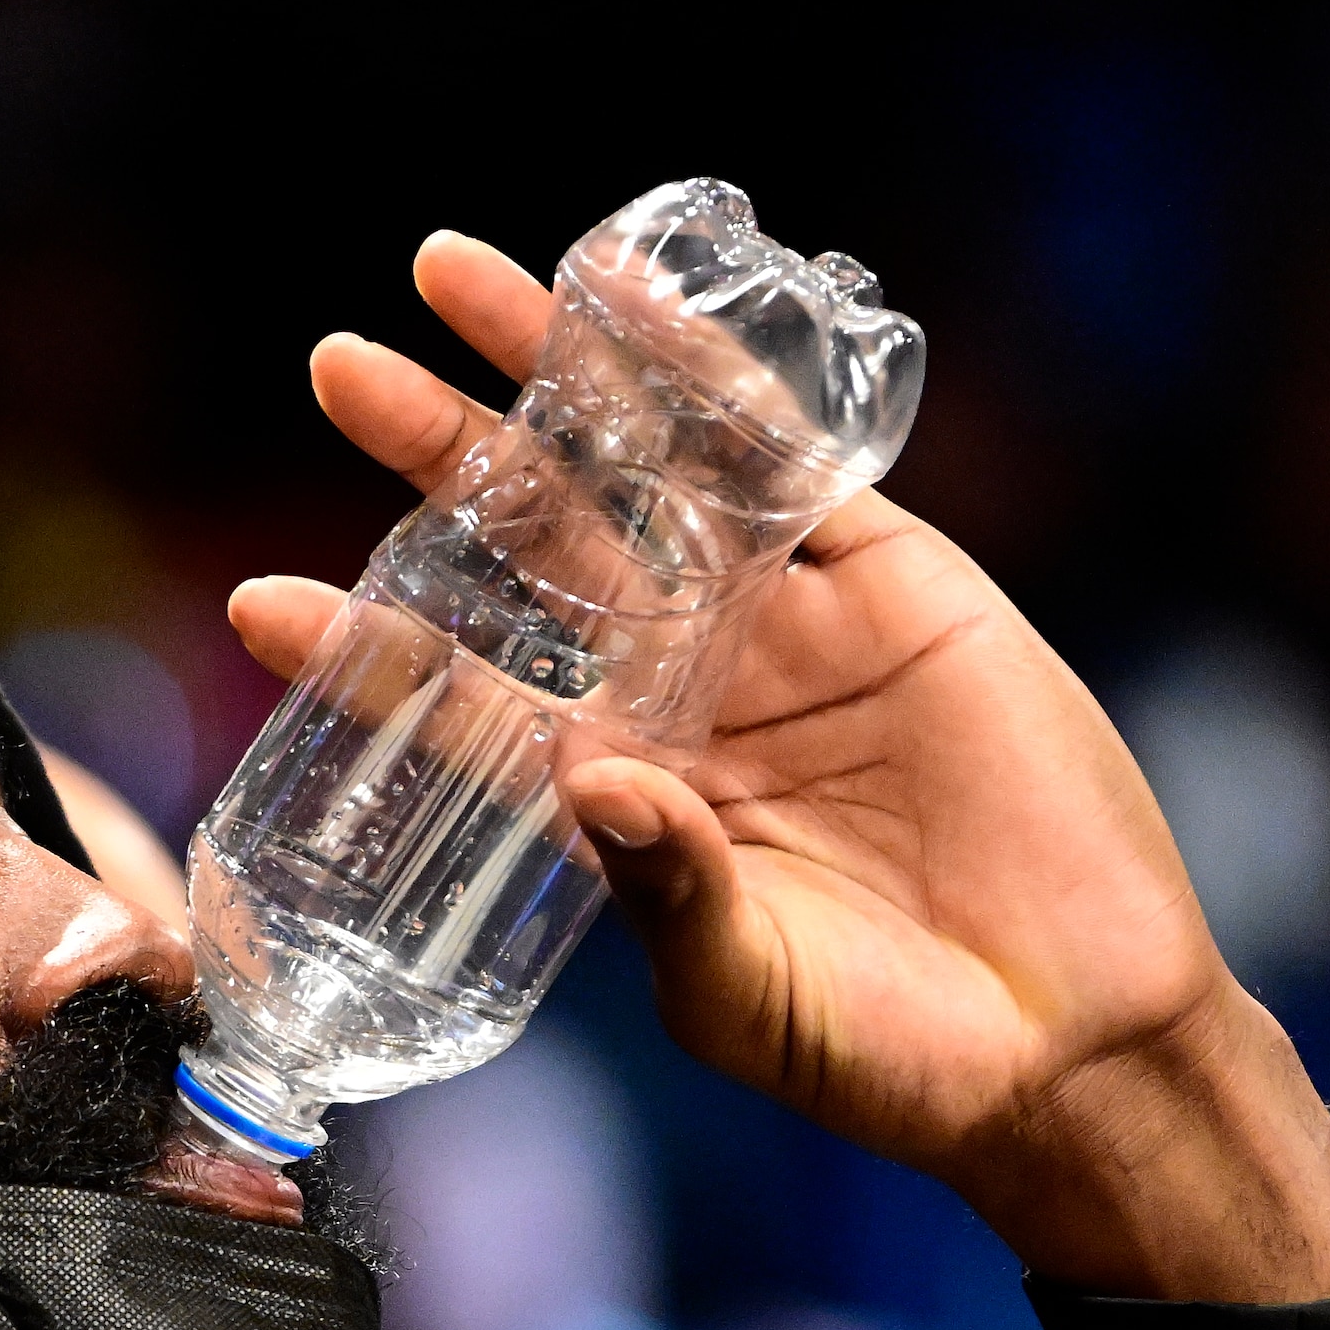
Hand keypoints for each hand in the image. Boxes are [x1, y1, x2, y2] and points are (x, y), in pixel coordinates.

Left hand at [235, 234, 1329, 1306]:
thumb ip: (663, 891)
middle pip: (532, 549)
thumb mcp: (746, 992)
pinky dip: (710, 374)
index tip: (256, 602)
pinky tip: (631, 300)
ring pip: (641, 475)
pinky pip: (787, 458)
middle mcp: (678, 695)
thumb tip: (587, 777)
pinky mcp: (892, 585)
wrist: (1072, 1038)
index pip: (460, 698)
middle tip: (336, 369)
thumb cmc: (888, 1055)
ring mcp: (782, 629)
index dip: (366, 646)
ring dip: (551, 375)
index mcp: (612, 799)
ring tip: (447, 275)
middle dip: (437, 455)